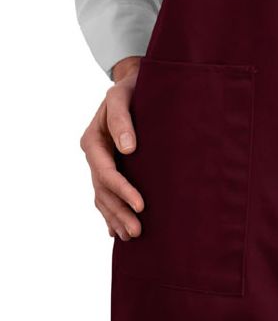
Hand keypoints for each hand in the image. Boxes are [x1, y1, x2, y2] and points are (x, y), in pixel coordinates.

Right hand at [80, 56, 143, 240]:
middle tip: (137, 232)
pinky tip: (116, 231)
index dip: (123, 191)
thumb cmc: (130, 88)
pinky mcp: (111, 166)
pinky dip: (110, 213)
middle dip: (120, 212)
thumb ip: (122, 119)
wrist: (132, 83)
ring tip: (130, 237)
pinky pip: (106, 194)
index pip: (107, 173)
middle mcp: (94, 155)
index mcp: (92, 141)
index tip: (141, 205)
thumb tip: (127, 148)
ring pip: (103, 197)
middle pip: (103, 191)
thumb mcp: (122, 96)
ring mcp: (100, 163)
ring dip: (115, 218)